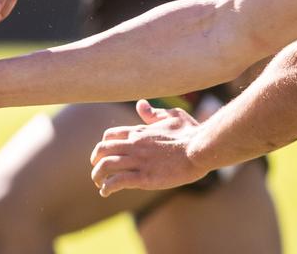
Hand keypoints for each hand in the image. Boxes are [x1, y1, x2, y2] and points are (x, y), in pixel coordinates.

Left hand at [89, 99, 208, 195]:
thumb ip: (154, 113)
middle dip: (95, 160)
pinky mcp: (144, 177)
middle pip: (102, 150)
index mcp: (139, 131)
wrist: (201, 148)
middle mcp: (134, 144)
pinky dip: (107, 187)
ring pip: (106, 166)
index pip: (110, 136)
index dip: (103, 145)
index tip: (104, 154)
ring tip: (98, 183)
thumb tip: (140, 104)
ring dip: (97, 175)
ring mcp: (138, 161)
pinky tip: (106, 192)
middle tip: (97, 169)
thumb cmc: (191, 132)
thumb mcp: (172, 115)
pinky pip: (118, 181)